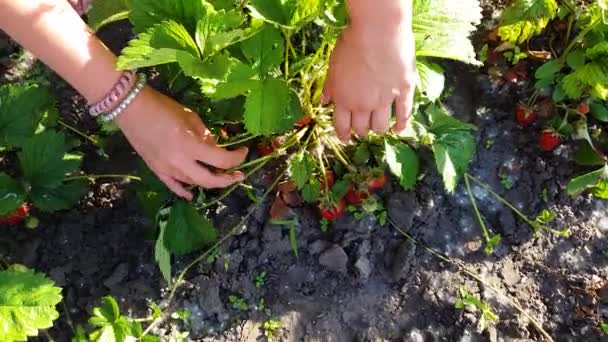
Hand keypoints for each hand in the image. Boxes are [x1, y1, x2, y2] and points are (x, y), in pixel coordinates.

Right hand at [116, 87, 247, 199]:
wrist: (131, 108)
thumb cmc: (163, 108)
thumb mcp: (191, 118)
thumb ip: (206, 136)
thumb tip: (217, 148)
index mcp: (191, 145)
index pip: (221, 160)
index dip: (237, 158)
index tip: (244, 152)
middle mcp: (180, 162)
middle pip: (210, 180)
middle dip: (228, 179)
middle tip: (239, 175)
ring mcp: (166, 169)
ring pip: (193, 183)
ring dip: (209, 182)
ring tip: (219, 176)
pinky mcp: (156, 170)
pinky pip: (173, 186)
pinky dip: (184, 191)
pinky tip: (192, 195)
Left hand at [322, 12, 415, 140]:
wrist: (377, 32)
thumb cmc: (351, 43)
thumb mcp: (333, 65)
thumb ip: (330, 86)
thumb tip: (323, 102)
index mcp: (343, 99)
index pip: (342, 125)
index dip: (343, 134)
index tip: (345, 138)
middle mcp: (363, 104)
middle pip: (361, 127)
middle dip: (360, 131)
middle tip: (362, 130)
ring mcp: (384, 100)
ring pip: (380, 125)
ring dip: (377, 129)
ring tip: (377, 128)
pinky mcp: (404, 91)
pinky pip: (403, 114)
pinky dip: (401, 124)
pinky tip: (399, 129)